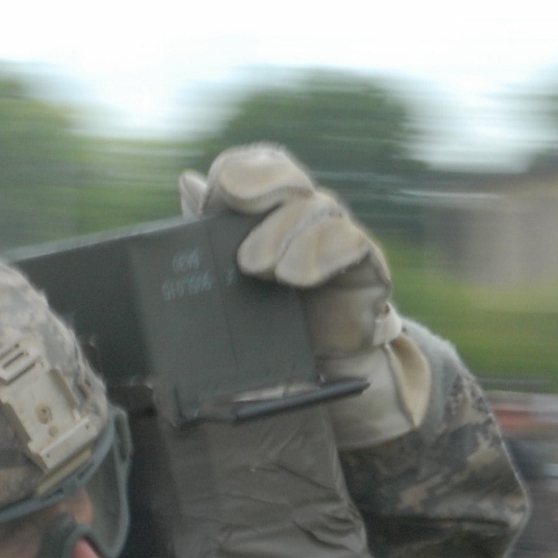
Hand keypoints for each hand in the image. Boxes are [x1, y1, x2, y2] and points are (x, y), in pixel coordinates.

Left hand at [179, 145, 430, 449]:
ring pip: (318, 207)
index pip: (257, 170)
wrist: (324, 388)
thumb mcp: (231, 298)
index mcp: (268, 218)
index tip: (217, 191)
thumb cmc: (273, 338)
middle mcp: (304, 219)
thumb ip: (210, 244)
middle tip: (241, 240)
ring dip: (288, 233)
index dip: (239, 170)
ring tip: (265, 272)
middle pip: (288, 177)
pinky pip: (354, 241)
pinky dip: (325, 252)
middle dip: (263, 192)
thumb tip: (188, 184)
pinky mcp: (368, 268)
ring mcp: (337, 239)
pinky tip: (299, 276)